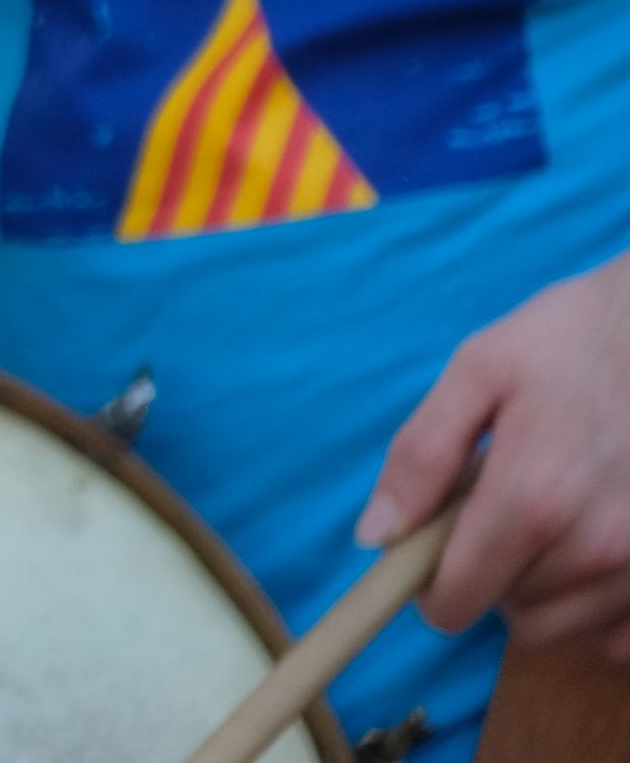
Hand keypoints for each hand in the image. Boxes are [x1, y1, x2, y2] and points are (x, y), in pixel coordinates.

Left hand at [366, 256, 629, 655]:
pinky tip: (587, 555)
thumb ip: (420, 456)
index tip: (428, 549)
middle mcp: (595, 548)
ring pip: (565, 627)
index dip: (428, 584)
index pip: (457, 598)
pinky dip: (597, 613)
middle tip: (495, 512)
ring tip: (545, 520)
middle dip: (486, 575)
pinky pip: (623, 637)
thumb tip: (374, 536)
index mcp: (532, 500)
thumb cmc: (566, 342)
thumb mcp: (475, 373)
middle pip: (509, 614)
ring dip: (541, 591)